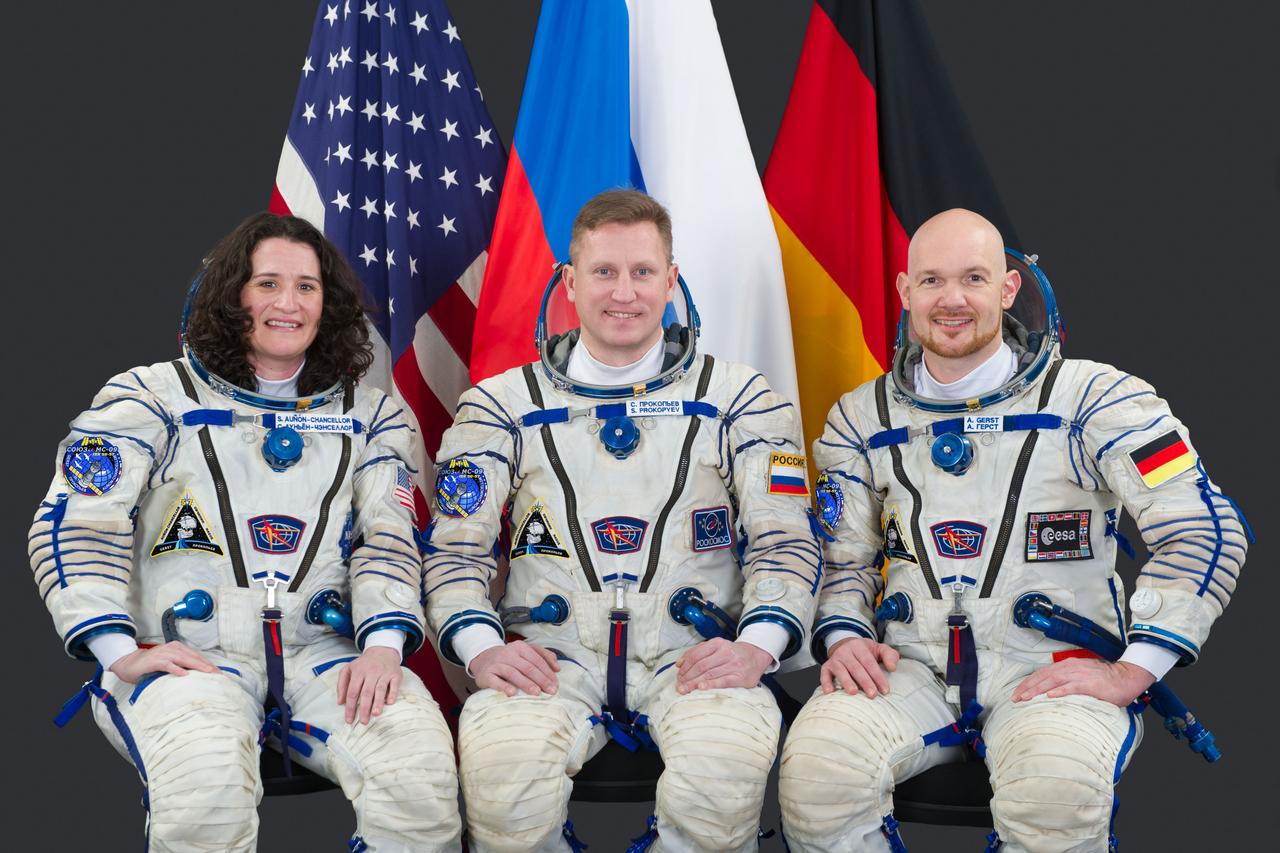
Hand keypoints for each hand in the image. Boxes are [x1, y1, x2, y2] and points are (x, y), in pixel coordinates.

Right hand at [108, 641, 218, 683]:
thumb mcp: (169, 664)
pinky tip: (184, 674)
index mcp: (178, 648)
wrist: (130, 664)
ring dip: (196, 666)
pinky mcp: (155, 660)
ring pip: (184, 659)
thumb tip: (198, 677)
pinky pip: (168, 664)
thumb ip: (182, 667)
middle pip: (193, 657)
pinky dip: (176, 669)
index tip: (219, 673)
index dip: (208, 664)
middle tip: (218, 674)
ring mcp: (164, 653)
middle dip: (207, 665)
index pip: (197, 656)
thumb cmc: (151, 666)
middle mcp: (173, 648)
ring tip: (207, 672)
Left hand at [337, 646, 402, 724]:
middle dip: (364, 708)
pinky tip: (389, 702)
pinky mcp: (395, 674)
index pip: (352, 692)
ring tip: (375, 714)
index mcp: (358, 671)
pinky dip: (392, 694)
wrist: (382, 650)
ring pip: (380, 689)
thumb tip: (340, 702)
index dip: (350, 707)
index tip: (349, 720)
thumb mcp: (349, 669)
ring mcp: (384, 673)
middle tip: (363, 721)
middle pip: (366, 692)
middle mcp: (371, 672)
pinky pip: (394, 685)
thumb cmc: (364, 664)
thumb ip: (342, 684)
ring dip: (378, 702)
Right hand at [470, 640, 559, 696]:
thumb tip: (557, 668)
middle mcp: (508, 653)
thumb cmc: (509, 659)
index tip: (556, 684)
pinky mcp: (486, 674)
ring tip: (536, 693)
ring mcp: (497, 663)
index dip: (548, 672)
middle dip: (541, 680)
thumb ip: (542, 655)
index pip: (537, 660)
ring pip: (513, 673)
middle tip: (551, 691)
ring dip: (526, 684)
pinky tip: (512, 693)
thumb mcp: (525, 652)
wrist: (483, 659)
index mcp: (520, 647)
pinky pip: (495, 681)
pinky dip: (504, 687)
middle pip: (528, 667)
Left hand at [675, 637, 772, 693]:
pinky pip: (723, 681)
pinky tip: (701, 688)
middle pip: (701, 666)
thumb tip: (679, 664)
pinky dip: (711, 685)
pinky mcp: (741, 677)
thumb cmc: (733, 653)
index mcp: (718, 643)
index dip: (685, 666)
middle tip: (679, 686)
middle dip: (687, 677)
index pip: (696, 655)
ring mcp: (734, 665)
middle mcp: (726, 652)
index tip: (679, 675)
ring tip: (685, 690)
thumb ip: (699, 652)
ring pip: (709, 674)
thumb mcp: (717, 646)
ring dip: (694, 683)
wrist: (757, 655)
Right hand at [820, 637, 898, 696]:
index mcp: (859, 646)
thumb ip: (890, 656)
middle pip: (856, 667)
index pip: (869, 662)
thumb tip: (892, 668)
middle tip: (872, 694)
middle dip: (865, 681)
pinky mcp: (826, 666)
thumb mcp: (879, 649)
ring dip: (846, 682)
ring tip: (853, 692)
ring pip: (840, 671)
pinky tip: (830, 692)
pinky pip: (824, 674)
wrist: (847, 646)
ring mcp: (835, 659)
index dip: (877, 676)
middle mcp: (845, 651)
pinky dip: (826, 682)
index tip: (885, 690)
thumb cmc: (866, 652)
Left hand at [1012, 658, 1156, 706]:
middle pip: (1043, 676)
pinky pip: (1072, 687)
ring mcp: (1080, 675)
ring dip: (1038, 689)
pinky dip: (1060, 691)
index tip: (1017, 692)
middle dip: (1027, 687)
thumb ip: (1067, 682)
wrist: (1127, 677)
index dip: (1028, 682)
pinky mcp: (1090, 684)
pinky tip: (1050, 696)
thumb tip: (1051, 691)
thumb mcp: (1081, 677)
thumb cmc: (1105, 680)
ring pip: (1053, 681)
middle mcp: (1071, 668)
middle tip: (1015, 698)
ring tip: (1026, 697)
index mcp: (1067, 666)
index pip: (1042, 673)